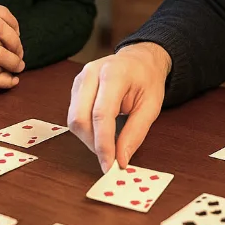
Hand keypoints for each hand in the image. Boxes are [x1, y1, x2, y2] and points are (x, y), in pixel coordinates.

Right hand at [67, 42, 170, 172]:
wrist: (139, 59)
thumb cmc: (147, 79)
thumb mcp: (152, 105)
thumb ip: (136, 133)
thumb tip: (121, 159)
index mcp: (114, 73)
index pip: (101, 114)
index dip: (103, 144)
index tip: (109, 165)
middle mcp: (91, 74)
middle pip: (80, 118)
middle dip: (93, 144)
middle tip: (110, 158)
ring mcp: (80, 79)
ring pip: (73, 120)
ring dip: (88, 139)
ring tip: (108, 144)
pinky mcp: (75, 87)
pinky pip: (73, 115)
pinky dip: (86, 131)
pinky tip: (100, 133)